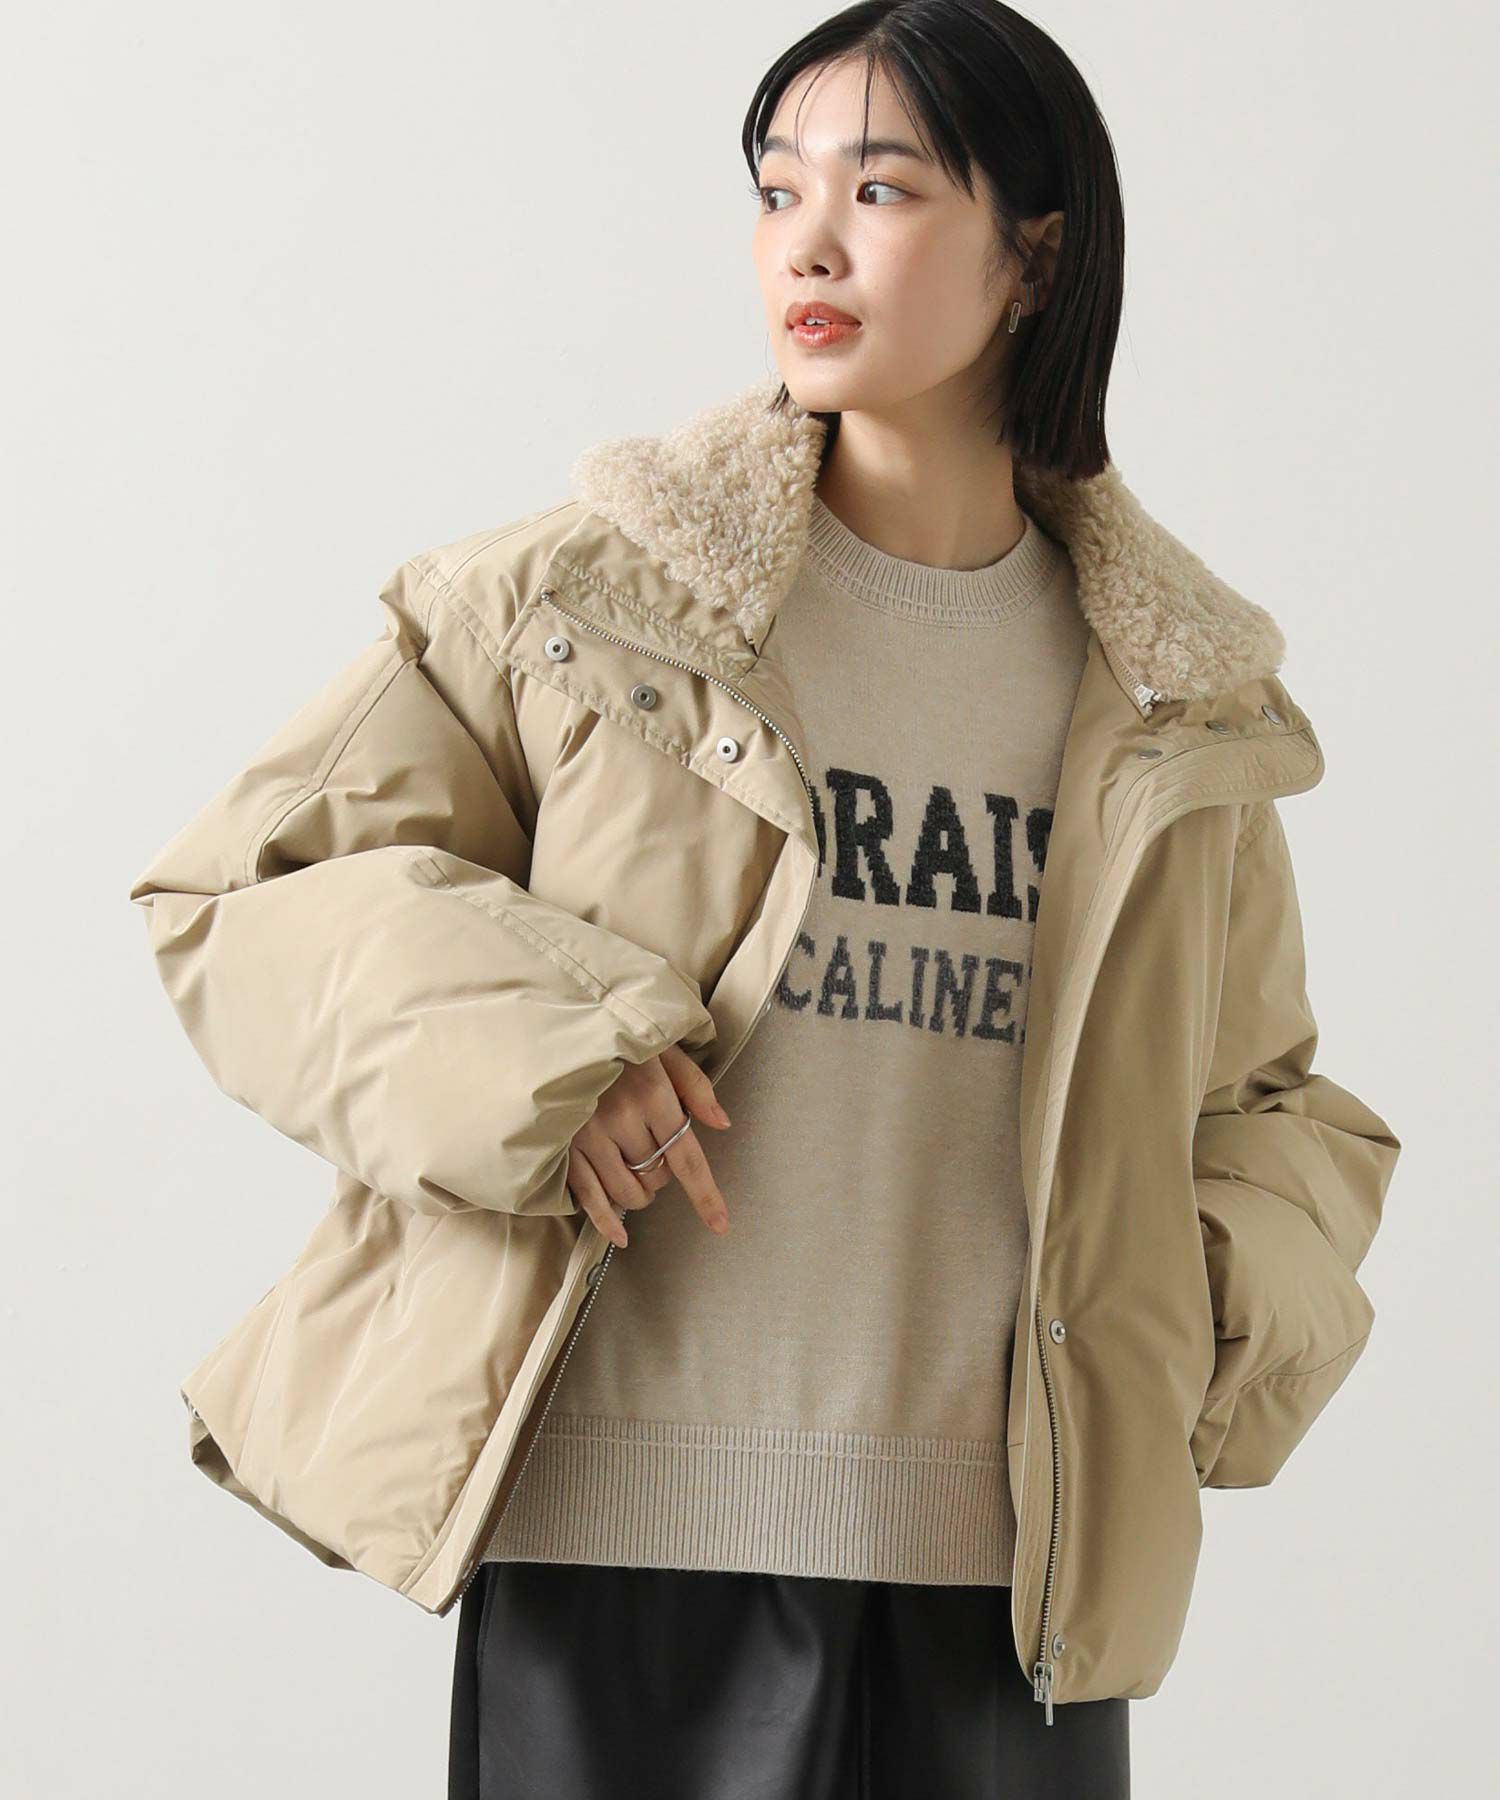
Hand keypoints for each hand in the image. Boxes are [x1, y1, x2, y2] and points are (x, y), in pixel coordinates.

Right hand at [565, 1043, 731, 1248]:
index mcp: (653, 1094)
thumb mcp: (663, 1049)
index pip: (687, 1157)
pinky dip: (606, 1221)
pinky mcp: (562, 1146)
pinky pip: (588, 1196)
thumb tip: (721, 1122)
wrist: (557, 1031)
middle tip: (654, 1149)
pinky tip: (620, 1236)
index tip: (720, 1225)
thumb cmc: (616, 1038)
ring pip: (626, 1191)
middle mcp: (621, 1119)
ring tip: (636, 1170)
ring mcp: (588, 1136)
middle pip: (657, 1176)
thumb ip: (694, 1085)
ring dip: (639, 1193)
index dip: (705, 1195)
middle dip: (663, 1174)